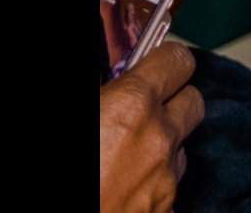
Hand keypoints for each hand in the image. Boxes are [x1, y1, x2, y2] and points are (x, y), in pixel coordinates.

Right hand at [100, 40, 203, 212]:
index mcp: (132, 106)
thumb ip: (100, 94)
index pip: (178, 59)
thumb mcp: (86, 112)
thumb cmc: (58, 182)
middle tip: (141, 107)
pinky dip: (151, 184)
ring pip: (181, 148)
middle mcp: (159, 140)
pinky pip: (168, 189)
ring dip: (162, 145)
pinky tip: (120, 190)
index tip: (151, 64)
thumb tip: (107, 86)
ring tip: (124, 155)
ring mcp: (163, 184)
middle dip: (172, 100)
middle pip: (193, 101)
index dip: (164, 60)